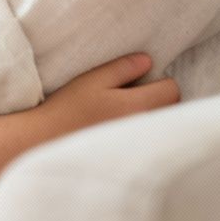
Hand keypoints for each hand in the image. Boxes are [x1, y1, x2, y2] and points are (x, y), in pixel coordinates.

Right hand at [29, 53, 180, 139]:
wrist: (46, 142)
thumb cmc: (67, 108)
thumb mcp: (92, 80)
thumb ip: (122, 69)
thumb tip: (148, 61)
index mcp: (137, 106)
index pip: (172, 90)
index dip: (160, 82)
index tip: (143, 82)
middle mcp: (144, 128)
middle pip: (172, 110)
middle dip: (160, 100)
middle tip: (134, 96)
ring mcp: (141, 147)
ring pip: (162, 127)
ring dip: (154, 117)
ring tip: (127, 114)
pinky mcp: (133, 159)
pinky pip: (151, 143)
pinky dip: (145, 136)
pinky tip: (123, 133)